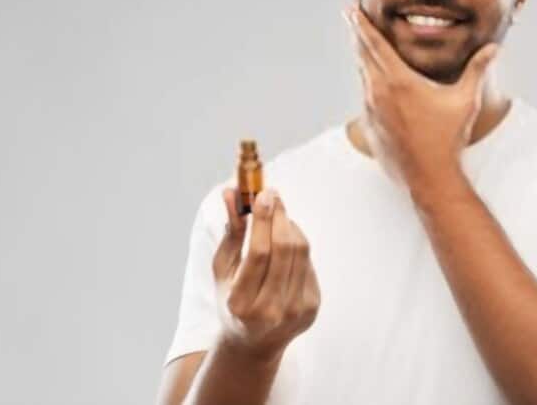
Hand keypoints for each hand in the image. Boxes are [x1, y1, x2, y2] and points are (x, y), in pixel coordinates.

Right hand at [212, 186, 320, 360]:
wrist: (255, 343)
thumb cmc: (233, 301)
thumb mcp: (223, 271)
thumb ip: (230, 232)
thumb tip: (230, 193)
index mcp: (242, 303)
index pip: (259, 253)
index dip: (263, 220)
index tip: (263, 194)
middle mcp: (271, 310)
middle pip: (285, 249)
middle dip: (279, 216)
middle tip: (273, 196)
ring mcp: (296, 310)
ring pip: (301, 252)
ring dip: (290, 226)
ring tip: (278, 216)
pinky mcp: (312, 307)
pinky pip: (309, 263)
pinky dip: (298, 245)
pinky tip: (286, 242)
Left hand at [344, 4, 499, 191]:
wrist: (429, 176)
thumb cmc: (448, 138)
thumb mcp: (465, 101)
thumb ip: (477, 70)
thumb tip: (494, 48)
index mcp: (398, 81)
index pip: (374, 44)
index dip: (361, 25)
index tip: (351, 11)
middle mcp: (379, 92)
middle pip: (362, 56)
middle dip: (358, 36)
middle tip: (352, 20)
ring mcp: (371, 111)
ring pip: (362, 76)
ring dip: (363, 60)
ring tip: (363, 47)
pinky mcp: (369, 126)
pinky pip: (365, 97)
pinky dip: (368, 84)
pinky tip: (374, 84)